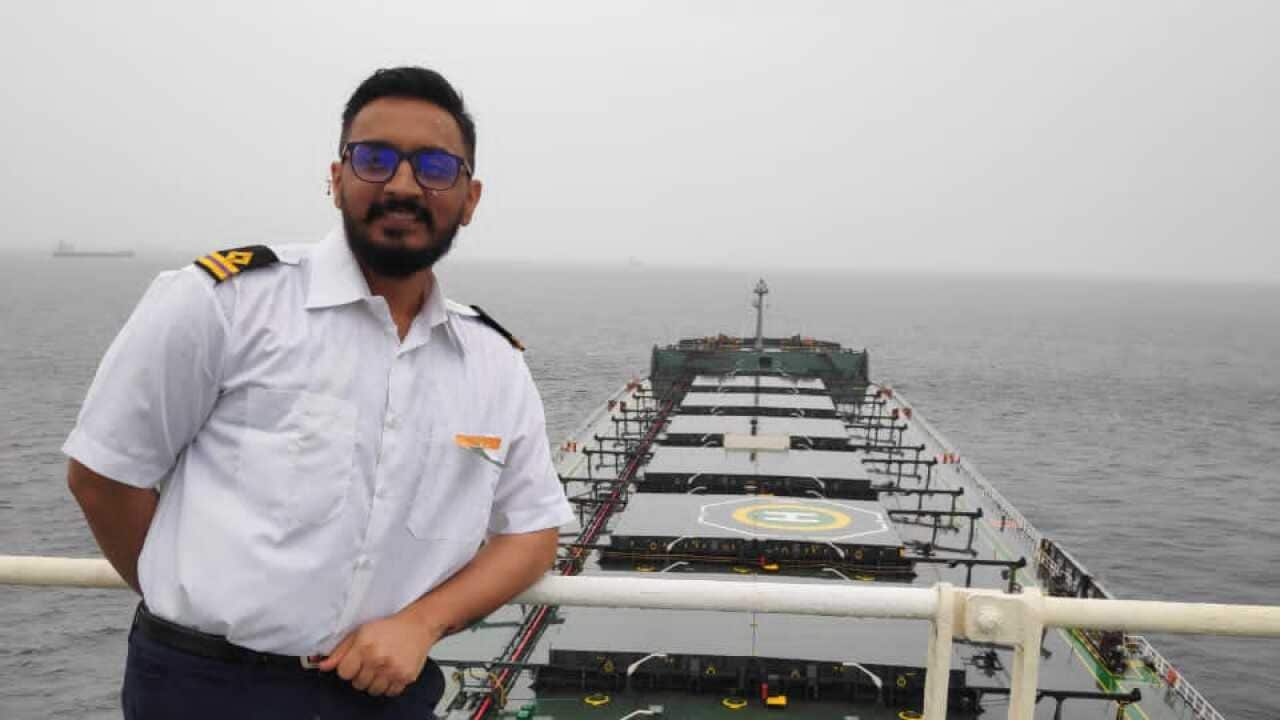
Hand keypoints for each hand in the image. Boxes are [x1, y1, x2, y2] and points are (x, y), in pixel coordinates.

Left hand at [316, 612, 442, 696]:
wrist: (418, 626)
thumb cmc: (389, 628)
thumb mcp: (360, 633)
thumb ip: (340, 651)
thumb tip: (323, 666)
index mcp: (364, 647)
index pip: (344, 673)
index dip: (348, 668)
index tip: (356, 661)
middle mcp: (378, 660)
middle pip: (358, 684)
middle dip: (362, 675)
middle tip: (371, 662)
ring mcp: (393, 670)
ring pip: (373, 690)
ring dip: (375, 682)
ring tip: (382, 668)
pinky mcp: (406, 677)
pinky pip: (390, 692)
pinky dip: (389, 685)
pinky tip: (392, 672)